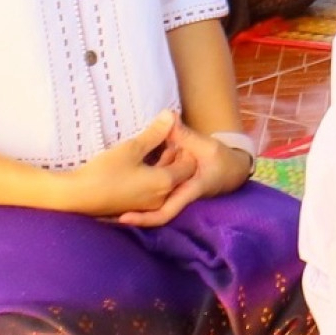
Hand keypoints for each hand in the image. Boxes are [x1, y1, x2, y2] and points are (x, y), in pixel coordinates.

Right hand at [58, 111, 191, 217]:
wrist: (76, 197)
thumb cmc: (104, 172)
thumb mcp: (132, 148)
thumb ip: (155, 133)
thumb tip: (172, 114)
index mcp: (165, 182)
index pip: (190, 164)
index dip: (186, 148)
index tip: (172, 135)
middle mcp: (162, 198)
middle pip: (180, 175)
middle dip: (176, 157)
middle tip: (163, 140)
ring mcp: (149, 206)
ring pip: (167, 184)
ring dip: (164, 167)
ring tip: (151, 150)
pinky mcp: (136, 208)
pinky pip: (154, 192)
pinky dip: (154, 178)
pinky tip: (140, 166)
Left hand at [113, 118, 250, 227]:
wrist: (231, 171)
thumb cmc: (220, 160)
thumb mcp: (204, 146)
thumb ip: (183, 134)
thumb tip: (169, 116)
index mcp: (186, 192)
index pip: (161, 214)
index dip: (140, 218)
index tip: (119, 217)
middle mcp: (179, 199)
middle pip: (151, 212)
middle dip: (128, 210)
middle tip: (104, 208)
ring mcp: (175, 197)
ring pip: (151, 204)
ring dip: (133, 198)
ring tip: (111, 192)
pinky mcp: (171, 192)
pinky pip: (153, 195)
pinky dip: (141, 186)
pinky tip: (126, 177)